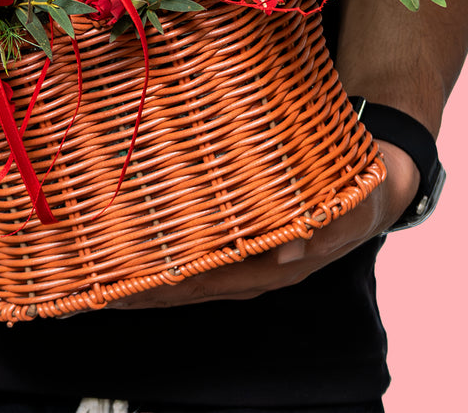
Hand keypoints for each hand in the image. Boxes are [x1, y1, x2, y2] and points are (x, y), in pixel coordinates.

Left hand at [106, 142, 418, 307]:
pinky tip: (130, 239)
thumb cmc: (362, 192)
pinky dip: (160, 244)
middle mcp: (251, 265)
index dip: (161, 288)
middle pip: (182, 284)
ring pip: (183, 267)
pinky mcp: (240, 228)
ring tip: (93, 272)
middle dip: (135, 287)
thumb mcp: (353, 210)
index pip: (205, 283)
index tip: (119, 290)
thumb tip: (290, 254)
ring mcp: (244, 250)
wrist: (382, 178)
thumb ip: (326, 229)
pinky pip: (194, 243)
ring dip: (140, 269)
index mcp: (272, 267)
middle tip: (86, 287)